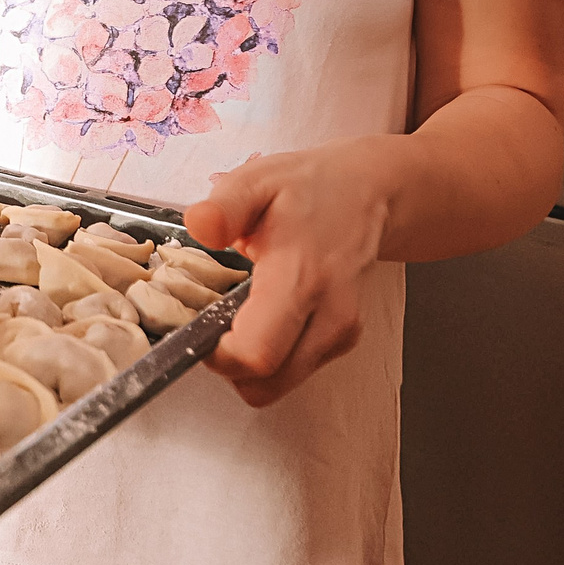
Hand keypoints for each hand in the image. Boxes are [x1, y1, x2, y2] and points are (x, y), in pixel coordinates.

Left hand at [183, 137, 396, 408]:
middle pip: (267, 383)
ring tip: (236, 315)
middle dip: (228, 365)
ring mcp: (341, 334)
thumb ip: (224, 205)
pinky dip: (269, 357)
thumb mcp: (256, 181)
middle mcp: (329, 315)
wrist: (367, 193)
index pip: (256, 353)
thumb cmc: (309, 188)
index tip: (196, 328)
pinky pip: (292, 372)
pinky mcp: (342, 341)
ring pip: (279, 384)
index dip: (217, 356)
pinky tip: (261, 317)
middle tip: (211, 322)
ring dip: (248, 364)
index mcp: (301, 276)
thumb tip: (200, 226)